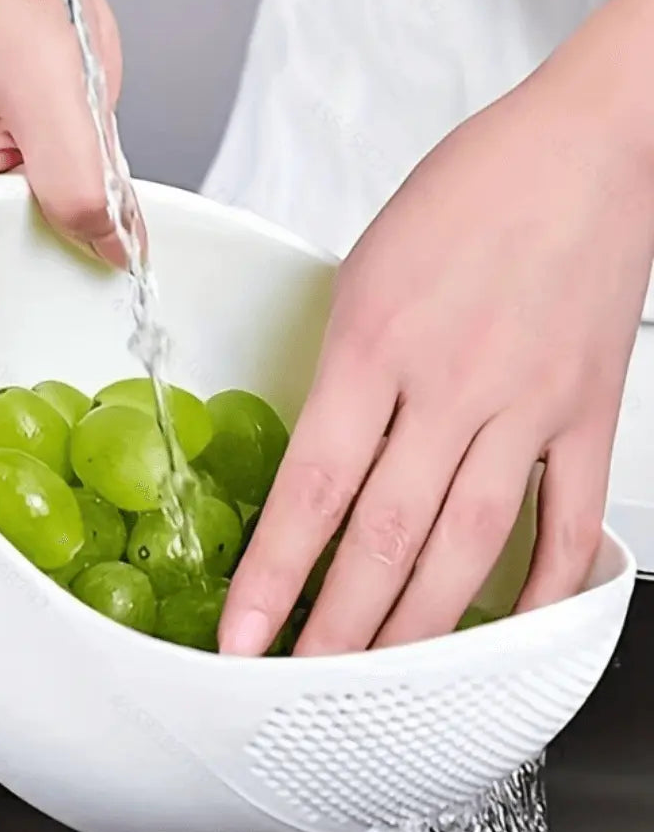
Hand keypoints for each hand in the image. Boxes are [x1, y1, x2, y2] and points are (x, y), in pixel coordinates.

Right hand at [0, 0, 121, 452]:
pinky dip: (58, 287)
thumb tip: (115, 262)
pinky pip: (29, 259)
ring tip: (51, 413)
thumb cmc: (6, 4)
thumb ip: (83, 198)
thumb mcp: (58, 108)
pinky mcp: (11, 197)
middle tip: (7, 456)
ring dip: (22, 338)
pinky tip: (89, 320)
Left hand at [219, 0, 653, 655]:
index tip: (242, 634)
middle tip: (303, 689)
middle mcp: (450, 385)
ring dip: (422, 626)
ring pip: (469, 543)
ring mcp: (528, 403)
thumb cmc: (468, 191)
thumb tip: (323, 464)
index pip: (311, 488)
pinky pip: (571, 513)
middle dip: (339, 626)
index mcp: (375, 344)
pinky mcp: (590, 407)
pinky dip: (547, 578)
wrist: (589, 142)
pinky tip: (517, 625)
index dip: (272, 573)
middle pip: (386, 536)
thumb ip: (345, 375)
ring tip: (383, 683)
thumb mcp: (364, 272)